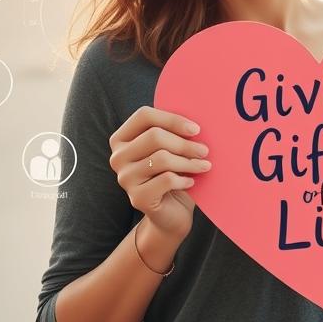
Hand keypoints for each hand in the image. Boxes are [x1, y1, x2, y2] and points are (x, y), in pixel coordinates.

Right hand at [108, 106, 211, 240]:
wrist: (171, 213)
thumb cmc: (172, 172)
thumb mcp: (170, 147)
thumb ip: (172, 130)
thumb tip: (198, 108)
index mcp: (121, 138)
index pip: (144, 116)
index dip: (172, 119)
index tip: (196, 129)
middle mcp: (117, 157)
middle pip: (154, 136)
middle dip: (185, 143)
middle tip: (205, 151)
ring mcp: (124, 179)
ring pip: (162, 158)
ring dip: (189, 162)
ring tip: (204, 165)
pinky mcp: (137, 198)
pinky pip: (166, 180)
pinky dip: (184, 179)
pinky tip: (191, 182)